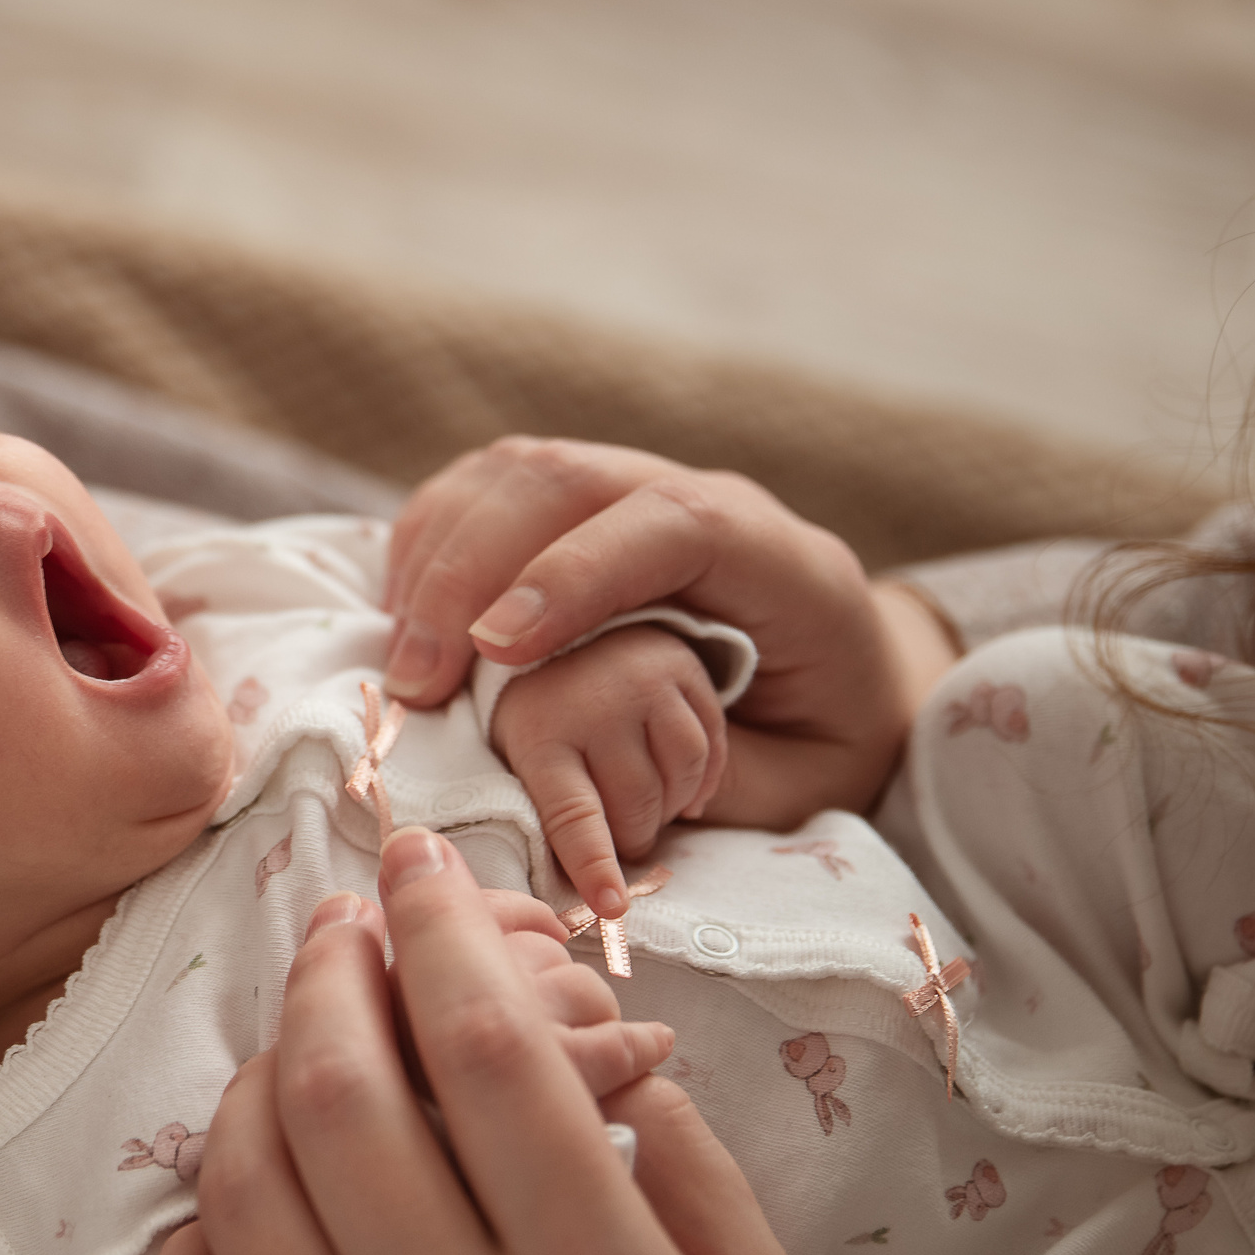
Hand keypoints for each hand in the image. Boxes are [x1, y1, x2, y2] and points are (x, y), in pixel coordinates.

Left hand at [147, 827, 814, 1254]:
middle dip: (334, 968)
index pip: (490, 1052)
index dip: (445, 929)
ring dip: (258, 1076)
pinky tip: (245, 1192)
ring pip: (246, 1187)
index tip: (421, 860)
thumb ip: (686, 1166)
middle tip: (347, 920)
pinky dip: (199, 1232)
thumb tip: (585, 1036)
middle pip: (346, 1092)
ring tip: (298, 1034)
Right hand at [382, 436, 935, 820]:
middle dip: (471, 573)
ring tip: (404, 661)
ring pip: (514, 472)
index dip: (573, 572)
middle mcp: (702, 498)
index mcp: (781, 560)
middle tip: (417, 678)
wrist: (850, 675)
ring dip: (437, 557)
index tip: (494, 650)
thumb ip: (703, 769)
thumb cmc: (823, 738)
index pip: (671, 524)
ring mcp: (635, 484)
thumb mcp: (804, 782)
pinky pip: (486, 488)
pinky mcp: (580, 501)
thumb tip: (577, 758)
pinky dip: (431, 543)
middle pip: (565, 479)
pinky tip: (407, 615)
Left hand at [491, 625, 727, 915]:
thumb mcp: (518, 758)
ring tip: (645, 806)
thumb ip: (546, 813)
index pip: (574, 816)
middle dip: (631, 837)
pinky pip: (711, 746)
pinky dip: (700, 778)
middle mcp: (594, 702)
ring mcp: (643, 680)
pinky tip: (679, 785)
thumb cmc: (534, 717)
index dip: (596, 867)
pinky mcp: (682, 665)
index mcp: (540, 732)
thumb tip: (587, 890)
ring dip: (669, 807)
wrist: (551, 630)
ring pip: (681, 778)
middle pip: (637, 806)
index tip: (612, 908)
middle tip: (620, 836)